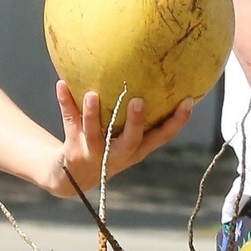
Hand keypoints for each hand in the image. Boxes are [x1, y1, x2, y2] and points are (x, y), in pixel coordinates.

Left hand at [45, 82, 194, 196]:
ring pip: (95, 133)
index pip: (162, 136)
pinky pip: (69, 122)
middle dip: (136, 122)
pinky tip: (61, 84)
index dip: (177, 121)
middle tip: (139, 101)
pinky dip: (65, 103)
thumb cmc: (105, 148)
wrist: (71, 178)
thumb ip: (138, 117)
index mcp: (136, 149)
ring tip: (92, 94)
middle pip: (131, 140)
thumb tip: (153, 72)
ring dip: (93, 114)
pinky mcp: (73, 151)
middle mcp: (118, 154)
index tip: (188, 101)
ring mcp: (94, 154)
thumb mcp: (124, 138)